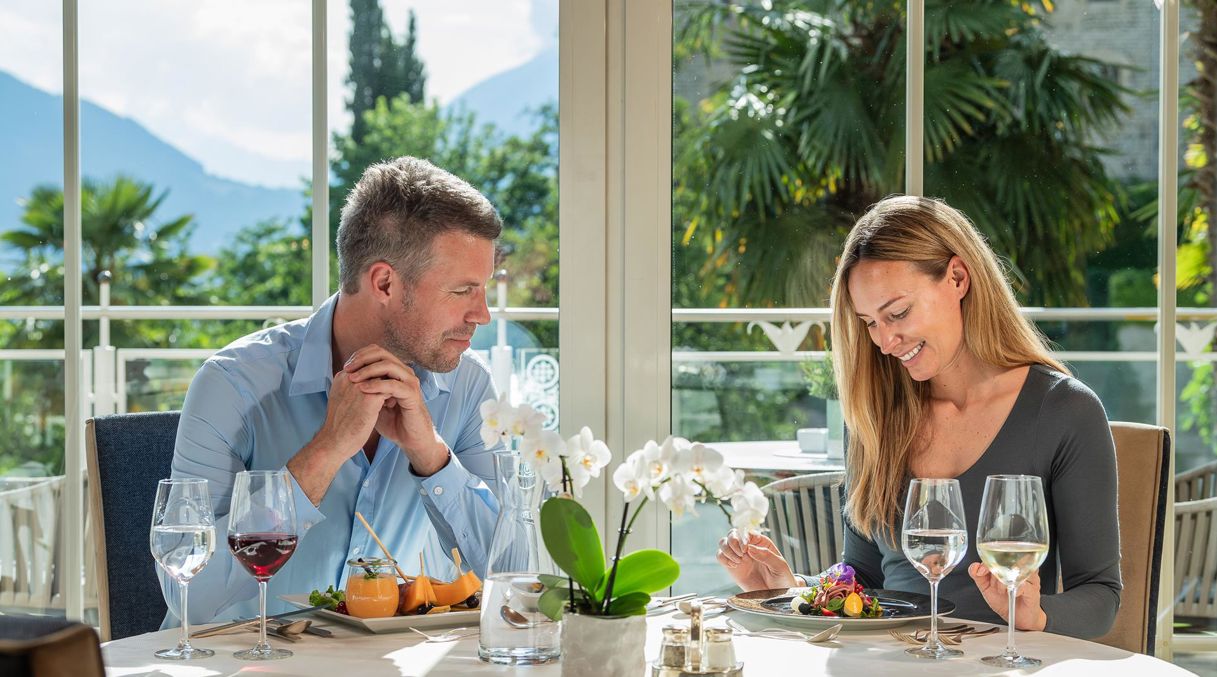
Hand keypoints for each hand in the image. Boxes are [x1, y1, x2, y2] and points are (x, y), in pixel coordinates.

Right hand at [288, 370, 386, 504]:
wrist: (334, 443)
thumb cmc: (338, 424)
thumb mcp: (341, 399)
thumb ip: (350, 388)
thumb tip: (364, 384)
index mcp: (342, 377)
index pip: (365, 366)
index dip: (375, 375)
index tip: (379, 388)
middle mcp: (350, 378)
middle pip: (375, 367)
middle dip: (384, 377)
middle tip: (388, 392)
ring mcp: (359, 387)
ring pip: (383, 376)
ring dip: (390, 385)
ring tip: (390, 399)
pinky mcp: (369, 399)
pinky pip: (388, 389)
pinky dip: (392, 396)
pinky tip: (391, 406)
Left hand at [344, 344, 448, 475]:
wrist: (409, 439)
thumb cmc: (391, 421)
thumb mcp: (372, 400)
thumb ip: (363, 387)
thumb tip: (343, 378)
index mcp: (395, 371)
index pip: (376, 352)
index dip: (359, 356)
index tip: (345, 367)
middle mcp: (404, 372)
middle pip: (382, 353)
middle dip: (361, 359)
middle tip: (347, 369)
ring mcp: (409, 382)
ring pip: (388, 365)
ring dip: (368, 370)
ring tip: (352, 379)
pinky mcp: (412, 394)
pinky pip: (393, 384)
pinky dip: (376, 385)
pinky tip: (363, 389)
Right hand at [716, 529, 796, 591]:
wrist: (778, 595)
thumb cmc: (782, 578)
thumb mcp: (779, 566)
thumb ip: (766, 556)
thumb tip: (750, 548)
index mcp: (761, 542)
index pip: (747, 532)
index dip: (743, 537)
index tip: (745, 549)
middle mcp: (748, 547)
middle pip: (732, 534)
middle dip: (733, 542)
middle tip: (741, 555)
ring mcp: (739, 556)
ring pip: (723, 543)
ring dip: (727, 550)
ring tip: (738, 561)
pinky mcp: (732, 567)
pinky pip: (720, 557)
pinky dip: (723, 559)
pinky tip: (733, 566)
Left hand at [968, 563, 1046, 630]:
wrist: (1018, 617)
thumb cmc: (1004, 600)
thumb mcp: (987, 588)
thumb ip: (979, 576)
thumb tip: (974, 567)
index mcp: (1008, 565)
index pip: (998, 555)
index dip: (987, 563)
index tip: (981, 572)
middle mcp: (1019, 568)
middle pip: (1005, 561)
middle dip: (995, 575)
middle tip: (994, 586)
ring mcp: (1028, 578)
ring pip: (1014, 570)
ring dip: (1004, 582)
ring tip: (1003, 592)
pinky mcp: (1033, 589)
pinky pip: (1024, 585)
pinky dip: (1015, 589)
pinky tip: (1013, 594)